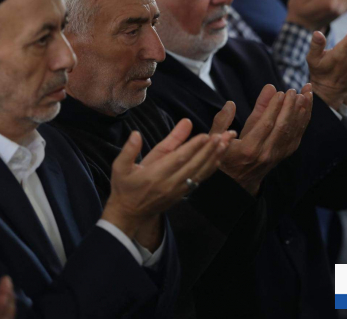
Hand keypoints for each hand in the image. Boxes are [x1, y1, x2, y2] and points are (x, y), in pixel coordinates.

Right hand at [102, 120, 228, 238]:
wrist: (129, 213)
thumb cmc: (124, 187)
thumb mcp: (120, 167)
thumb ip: (129, 150)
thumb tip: (136, 133)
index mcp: (153, 175)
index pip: (177, 159)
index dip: (192, 147)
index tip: (205, 135)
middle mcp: (169, 183)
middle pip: (193, 165)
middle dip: (209, 149)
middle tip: (222, 135)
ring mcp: (177, 190)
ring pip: (200, 172)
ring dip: (214, 157)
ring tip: (226, 143)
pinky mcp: (183, 193)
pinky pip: (200, 179)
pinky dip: (211, 168)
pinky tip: (219, 157)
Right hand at [210, 84, 312, 194]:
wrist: (236, 181)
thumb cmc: (224, 156)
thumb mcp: (217, 138)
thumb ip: (223, 120)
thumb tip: (231, 103)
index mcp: (248, 149)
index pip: (265, 125)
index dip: (274, 108)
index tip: (279, 92)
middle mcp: (265, 154)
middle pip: (282, 127)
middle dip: (290, 106)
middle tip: (294, 90)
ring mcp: (276, 155)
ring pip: (292, 131)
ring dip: (301, 111)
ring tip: (307, 93)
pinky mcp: (283, 155)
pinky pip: (296, 136)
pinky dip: (303, 121)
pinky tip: (306, 107)